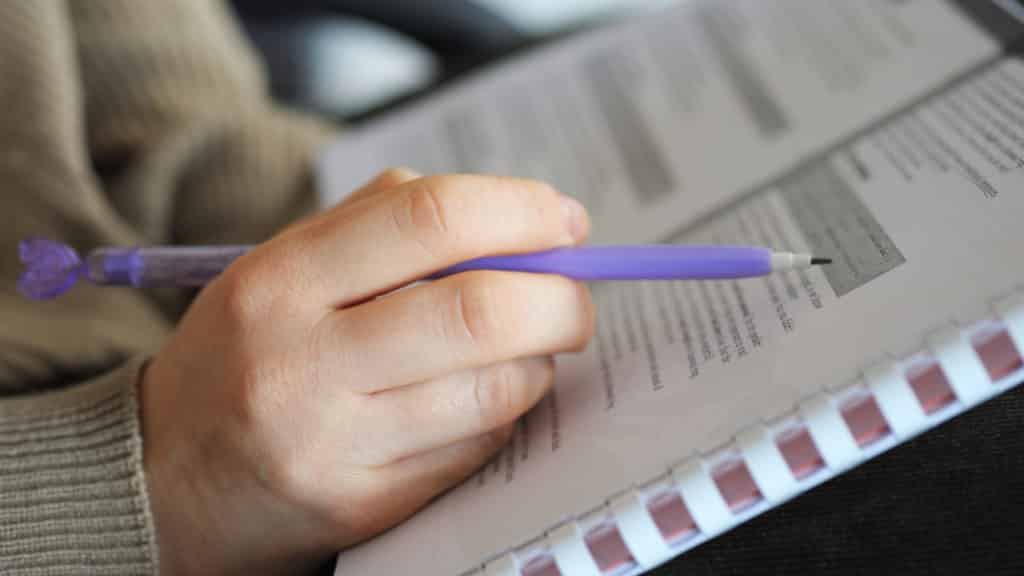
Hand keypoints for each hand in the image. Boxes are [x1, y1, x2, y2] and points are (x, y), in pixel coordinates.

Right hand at [139, 169, 594, 574]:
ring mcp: (332, 445)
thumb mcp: (281, 269)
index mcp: (279, 281)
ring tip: (531, 350)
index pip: (427, 219)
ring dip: (539, 363)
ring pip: (491, 391)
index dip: (519, 211)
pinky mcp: (361, 507)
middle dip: (559, 299)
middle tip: (576, 297)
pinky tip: (488, 400)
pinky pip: (474, 450)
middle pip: (477, 312)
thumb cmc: (247, 354)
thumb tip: (511, 217)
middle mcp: (301, 363)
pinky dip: (505, 415)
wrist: (168, 476)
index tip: (564, 219)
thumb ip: (381, 226)